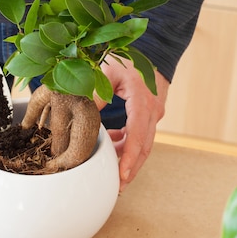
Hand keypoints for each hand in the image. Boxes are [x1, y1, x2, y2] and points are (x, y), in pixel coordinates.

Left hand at [95, 55, 168, 191]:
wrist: (153, 51)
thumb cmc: (128, 60)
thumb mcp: (107, 72)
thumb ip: (96, 94)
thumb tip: (82, 116)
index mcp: (142, 101)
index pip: (138, 135)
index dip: (129, 156)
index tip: (122, 174)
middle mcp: (152, 111)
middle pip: (144, 147)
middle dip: (131, 168)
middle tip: (118, 186)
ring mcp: (154, 114)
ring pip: (144, 145)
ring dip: (129, 159)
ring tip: (114, 174)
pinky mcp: (150, 116)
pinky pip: (141, 136)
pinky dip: (128, 145)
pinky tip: (113, 146)